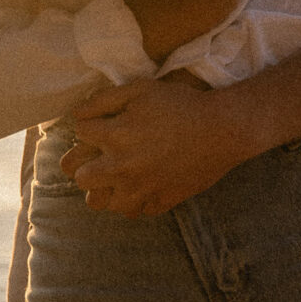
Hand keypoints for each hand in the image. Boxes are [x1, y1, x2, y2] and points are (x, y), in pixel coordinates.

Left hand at [63, 77, 257, 216]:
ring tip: (118, 174)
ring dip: (104, 188)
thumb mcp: (141, 90)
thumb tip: (77, 113)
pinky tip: (142, 184)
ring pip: (101, 203)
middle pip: (80, 176)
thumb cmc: (182, 105)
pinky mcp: (160, 201)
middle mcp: (122, 167)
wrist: (223, 129)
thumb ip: (104, 99)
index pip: (79, 133)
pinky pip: (134, 211)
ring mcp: (140, 189)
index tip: (101, 124)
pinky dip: (134, 200)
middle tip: (101, 154)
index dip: (88, 125)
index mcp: (115, 136)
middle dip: (85, 162)